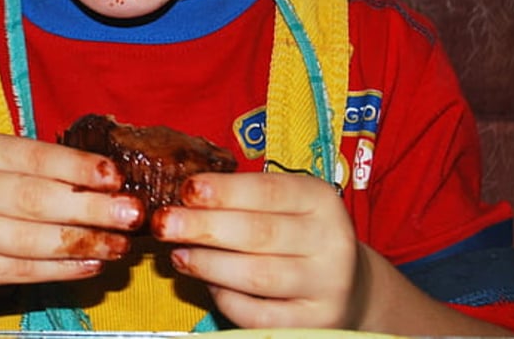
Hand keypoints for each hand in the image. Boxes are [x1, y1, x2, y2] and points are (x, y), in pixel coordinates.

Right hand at [0, 133, 144, 309]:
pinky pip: (23, 270)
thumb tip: (107, 181)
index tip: (117, 177)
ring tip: (118, 245)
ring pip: (33, 241)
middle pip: (38, 200)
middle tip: (131, 214)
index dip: (80, 167)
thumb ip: (40, 172)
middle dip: (91, 208)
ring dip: (83, 244)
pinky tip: (90, 265)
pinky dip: (62, 269)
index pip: (37, 157)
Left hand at [150, 171, 362, 328]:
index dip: (225, 191)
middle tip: (166, 223)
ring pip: (256, 275)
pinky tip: (206, 282)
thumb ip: (245, 200)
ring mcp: (326, 286)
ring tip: (178, 254)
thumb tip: (185, 200)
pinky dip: (225, 297)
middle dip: (204, 227)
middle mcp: (331, 241)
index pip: (268, 190)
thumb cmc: (299, 235)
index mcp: (321, 200)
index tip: (188, 189)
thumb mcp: (286, 205)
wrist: (347, 285)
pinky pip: (257, 313)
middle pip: (259, 233)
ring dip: (208, 263)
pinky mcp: (313, 323)